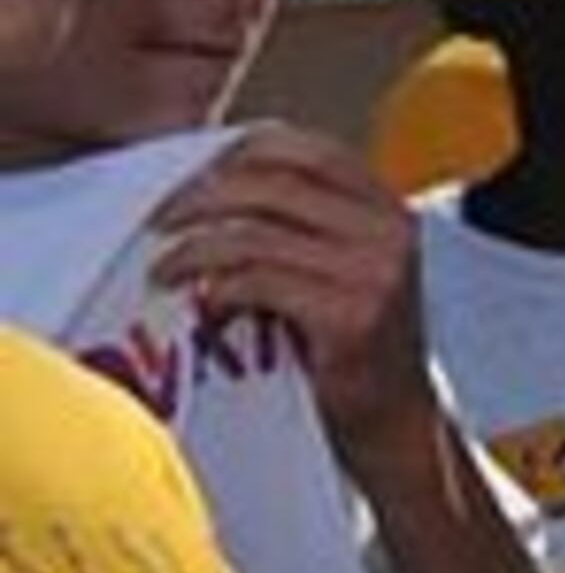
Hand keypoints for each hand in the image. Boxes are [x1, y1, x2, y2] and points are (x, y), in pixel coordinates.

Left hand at [148, 125, 436, 469]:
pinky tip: (204, 304)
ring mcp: (376, 273)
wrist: (396, 421)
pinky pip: (261, 283)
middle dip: (203, 198)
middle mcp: (390, 232)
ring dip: (195, 250)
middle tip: (160, 221)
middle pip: (273, 186)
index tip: (195, 172)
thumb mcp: (343, 267)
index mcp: (391, 210)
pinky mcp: (352, 316)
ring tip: (164, 271)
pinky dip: (219, 290)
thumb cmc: (353, 345)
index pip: (312, 151)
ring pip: (256, 236)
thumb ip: (306, 225)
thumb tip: (212, 186)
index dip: (246, 150)